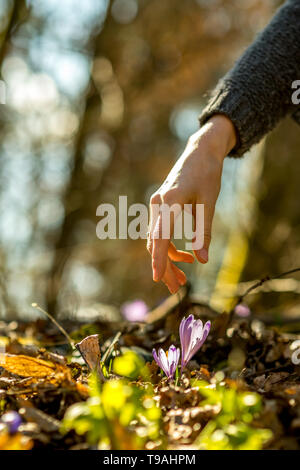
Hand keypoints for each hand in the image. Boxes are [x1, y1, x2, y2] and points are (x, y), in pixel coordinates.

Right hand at [147, 114, 236, 293]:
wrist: (200, 152)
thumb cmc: (207, 174)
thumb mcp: (209, 203)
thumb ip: (204, 232)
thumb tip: (201, 261)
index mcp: (170, 201)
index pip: (160, 236)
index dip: (159, 258)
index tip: (158, 278)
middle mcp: (158, 204)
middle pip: (156, 243)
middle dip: (165, 267)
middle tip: (176, 289)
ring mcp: (157, 206)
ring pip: (157, 241)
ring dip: (168, 261)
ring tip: (183, 280)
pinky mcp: (161, 208)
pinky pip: (161, 233)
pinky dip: (171, 248)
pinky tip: (188, 257)